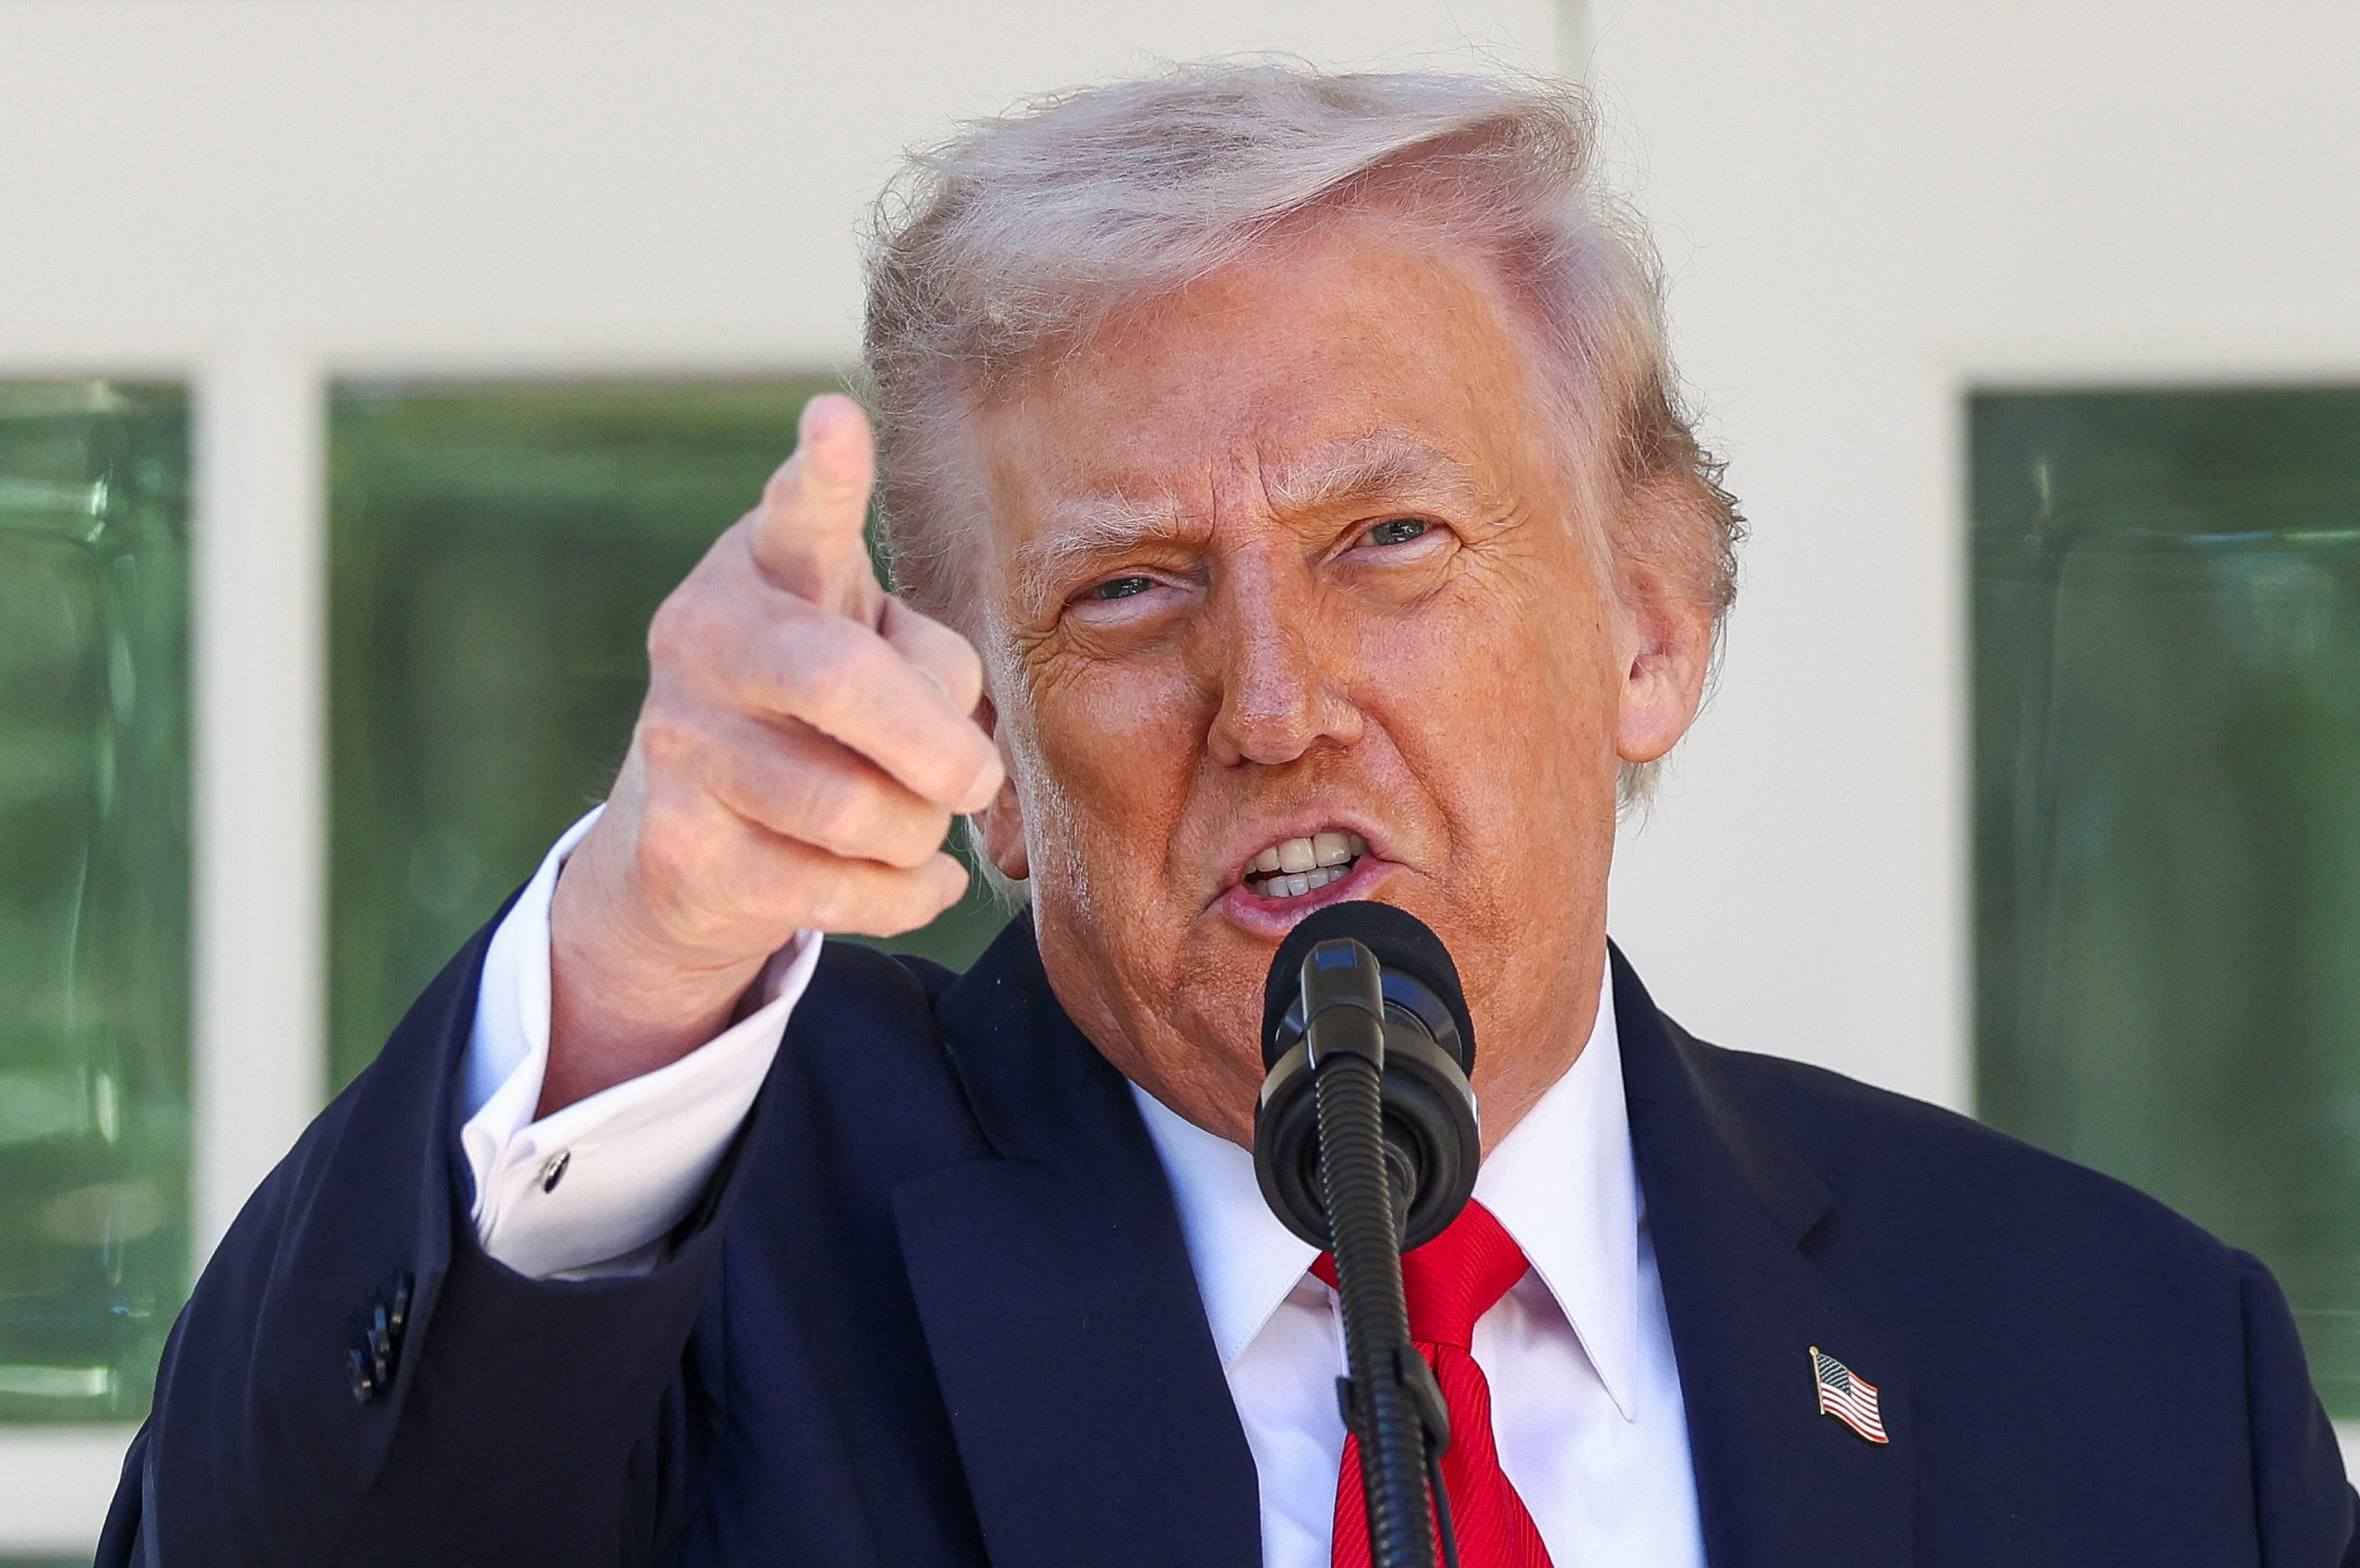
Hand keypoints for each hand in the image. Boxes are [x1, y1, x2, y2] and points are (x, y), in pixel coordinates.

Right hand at [542, 395, 1001, 1113]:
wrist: (691, 837)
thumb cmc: (827, 713)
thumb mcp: (881, 653)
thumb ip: (931, 671)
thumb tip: (959, 767)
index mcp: (766, 567)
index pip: (797, 512)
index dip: (823, 474)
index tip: (836, 419)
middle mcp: (704, 638)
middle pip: (842, 680)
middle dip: (937, 746)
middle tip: (976, 780)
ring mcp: (677, 743)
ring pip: (854, 808)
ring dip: (919, 835)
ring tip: (917, 825)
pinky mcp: (679, 848)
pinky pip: (838, 891)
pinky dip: (905, 900)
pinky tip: (913, 883)